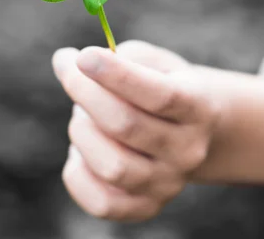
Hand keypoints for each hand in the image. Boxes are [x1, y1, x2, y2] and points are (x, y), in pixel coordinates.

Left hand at [52, 40, 219, 221]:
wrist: (193, 134)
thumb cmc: (164, 87)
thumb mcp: (155, 62)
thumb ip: (117, 57)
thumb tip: (65, 63)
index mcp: (198, 108)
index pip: (160, 95)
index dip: (118, 75)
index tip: (84, 55)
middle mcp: (188, 151)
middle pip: (127, 127)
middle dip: (85, 93)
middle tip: (69, 70)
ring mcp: (169, 184)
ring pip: (112, 166)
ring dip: (82, 131)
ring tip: (83, 116)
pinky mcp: (146, 207)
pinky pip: (101, 203)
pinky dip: (78, 173)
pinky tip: (82, 150)